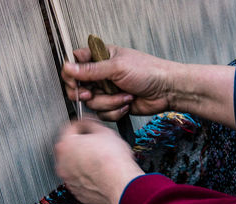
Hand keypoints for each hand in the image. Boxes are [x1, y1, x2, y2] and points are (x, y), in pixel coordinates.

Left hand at [55, 118, 144, 203]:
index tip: (88, 124)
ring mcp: (69, 179)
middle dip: (81, 144)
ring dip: (83, 160)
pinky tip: (99, 171)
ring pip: (74, 165)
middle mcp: (62, 163)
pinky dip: (87, 175)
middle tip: (96, 142)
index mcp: (66, 145)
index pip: (69, 128)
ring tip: (99, 158)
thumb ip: (91, 123)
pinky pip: (80, 179)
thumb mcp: (105, 131)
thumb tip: (88, 122)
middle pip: (69, 148)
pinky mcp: (77, 191)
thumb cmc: (114, 161)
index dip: (82, 123)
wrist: (121, 185)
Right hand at [62, 46, 176, 120]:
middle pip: (79, 88)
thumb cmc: (148, 71)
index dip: (72, 75)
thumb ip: (91, 69)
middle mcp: (101, 74)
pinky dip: (115, 110)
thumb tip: (69, 67)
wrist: (167, 91)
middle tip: (92, 94)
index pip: (75, 64)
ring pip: (92, 103)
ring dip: (108, 102)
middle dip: (87, 94)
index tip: (76, 83)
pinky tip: (127, 103)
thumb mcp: (117, 67)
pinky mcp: (113, 105)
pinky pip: (103, 113)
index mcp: (101, 57)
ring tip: (124, 95)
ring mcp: (107, 90)